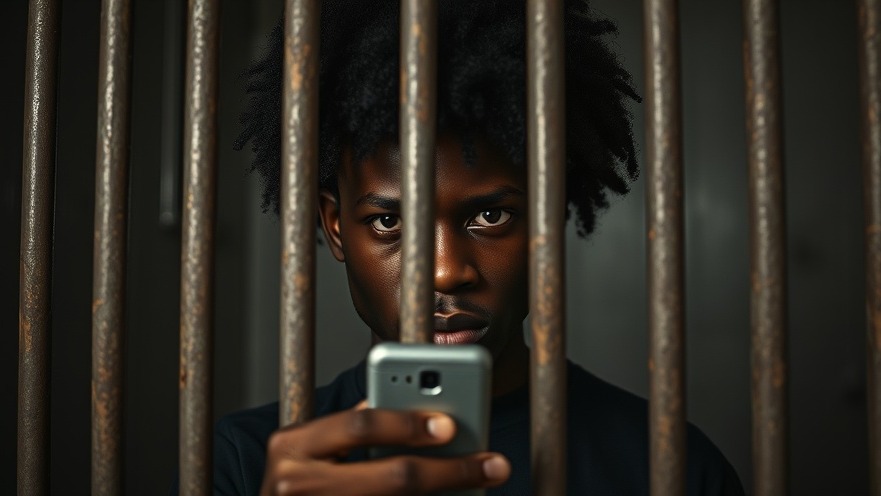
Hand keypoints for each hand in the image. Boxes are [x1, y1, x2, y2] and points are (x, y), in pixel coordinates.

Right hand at [260, 405, 510, 494]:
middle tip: (489, 464)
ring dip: (446, 494)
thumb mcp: (307, 449)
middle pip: (392, 477)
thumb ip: (347, 429)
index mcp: (291, 445)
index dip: (409, 424)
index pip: (361, 427)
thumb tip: (413, 407)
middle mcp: (295, 484)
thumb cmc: (294, 484)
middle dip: (449, 469)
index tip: (451, 424)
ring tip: (481, 483)